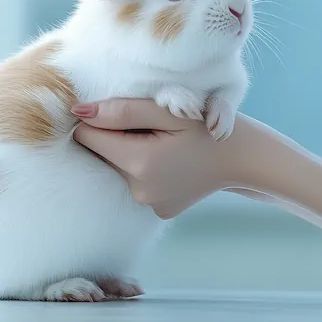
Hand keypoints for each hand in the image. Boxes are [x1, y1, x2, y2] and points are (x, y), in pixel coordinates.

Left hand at [71, 98, 261, 218]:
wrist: (243, 158)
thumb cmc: (207, 126)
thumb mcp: (168, 111)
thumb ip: (121, 110)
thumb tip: (78, 111)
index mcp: (139, 162)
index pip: (87, 136)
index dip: (101, 120)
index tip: (126, 113)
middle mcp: (139, 190)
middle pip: (103, 154)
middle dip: (118, 137)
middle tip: (154, 127)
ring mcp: (149, 204)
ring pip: (119, 168)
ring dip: (133, 152)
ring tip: (165, 143)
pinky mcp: (158, 210)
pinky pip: (138, 183)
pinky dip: (147, 169)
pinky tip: (172, 162)